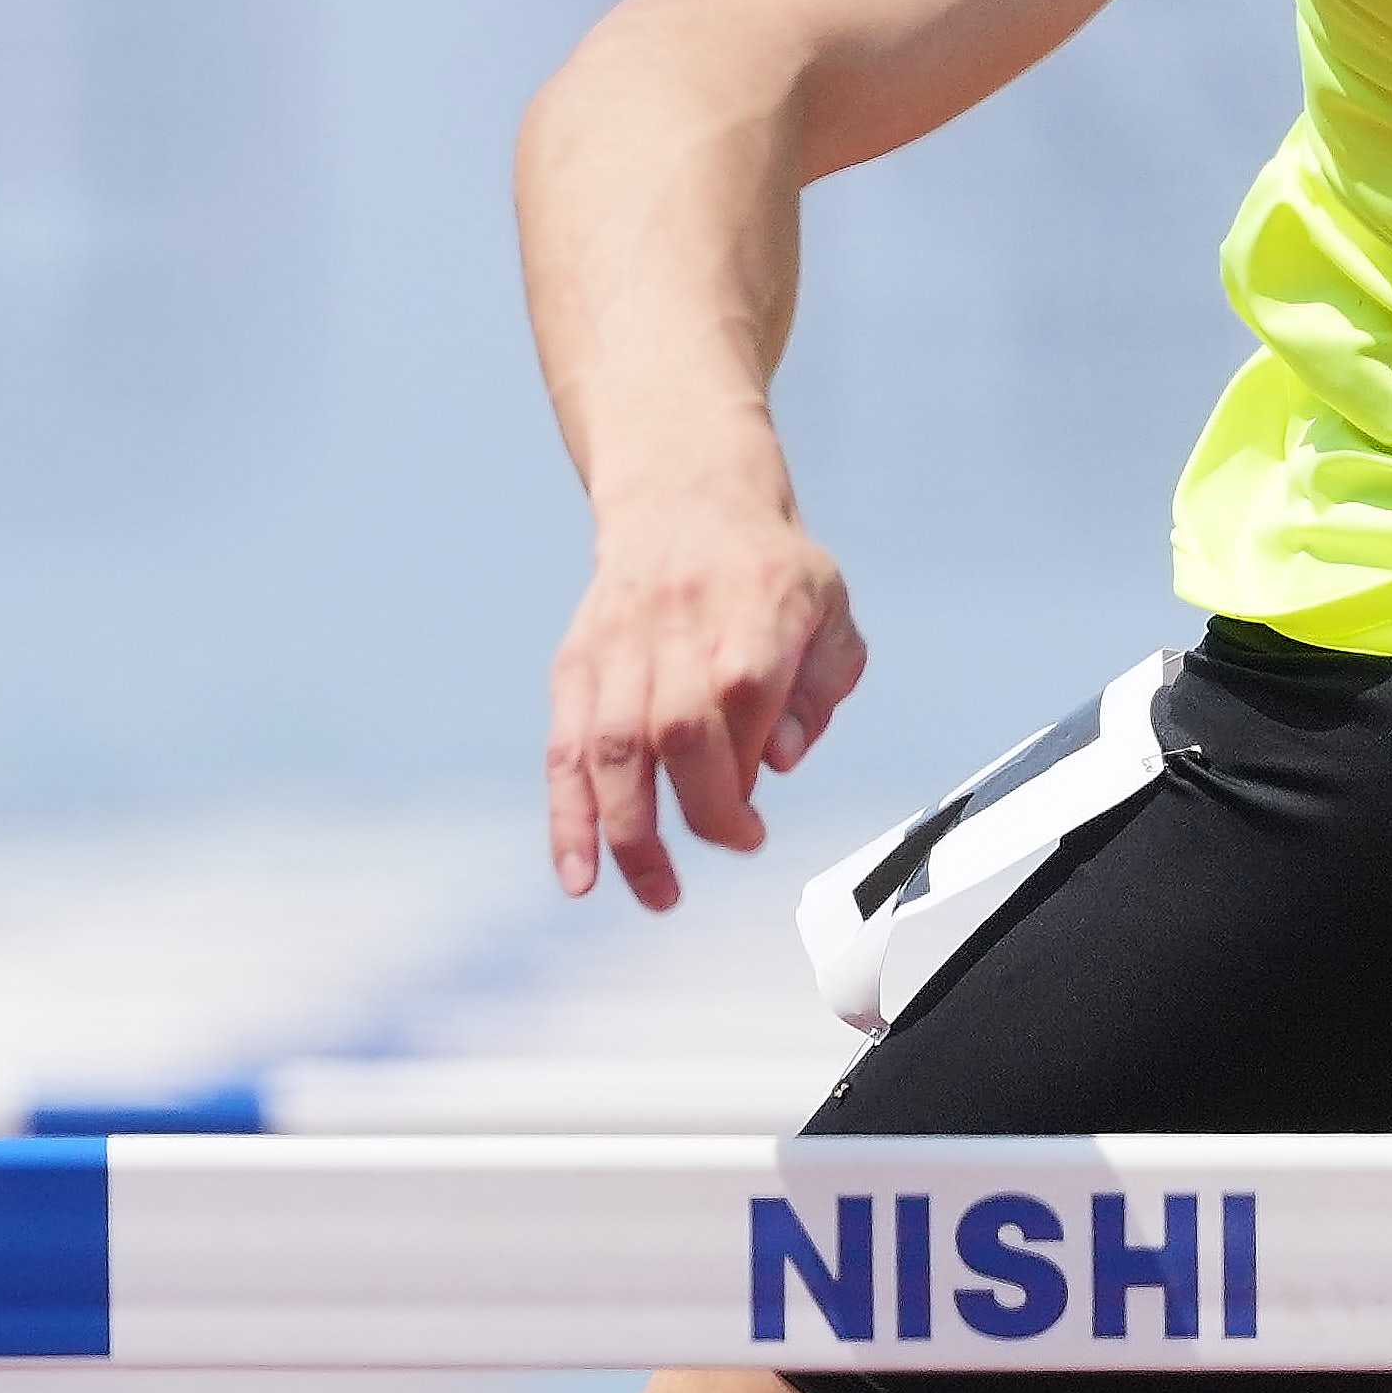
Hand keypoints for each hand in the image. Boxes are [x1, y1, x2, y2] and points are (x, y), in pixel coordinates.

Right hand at [545, 479, 866, 911]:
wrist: (680, 499)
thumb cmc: (768, 572)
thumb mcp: (829, 610)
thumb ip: (819, 689)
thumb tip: (774, 762)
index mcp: (751, 602)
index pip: (742, 686)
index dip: (750, 757)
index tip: (764, 805)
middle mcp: (674, 622)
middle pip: (674, 727)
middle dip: (702, 808)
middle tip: (736, 843)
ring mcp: (616, 646)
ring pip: (610, 747)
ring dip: (629, 832)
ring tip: (657, 893)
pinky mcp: (575, 667)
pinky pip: (562, 750)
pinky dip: (567, 818)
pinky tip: (578, 877)